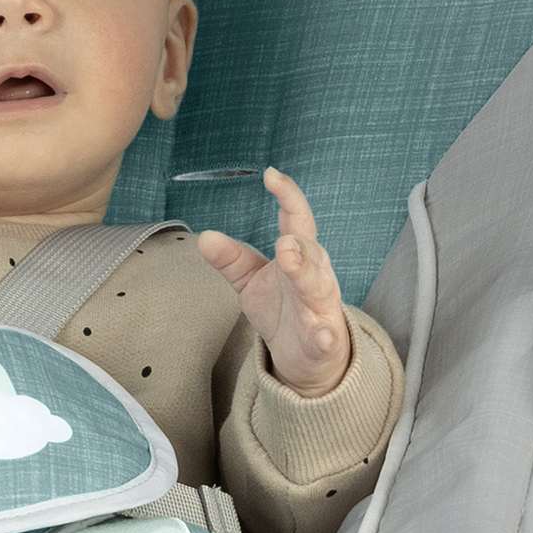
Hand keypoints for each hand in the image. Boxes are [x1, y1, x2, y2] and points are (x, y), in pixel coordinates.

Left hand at [195, 169, 352, 397]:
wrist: (308, 356)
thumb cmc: (284, 309)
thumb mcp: (251, 281)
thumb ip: (231, 259)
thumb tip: (205, 237)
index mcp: (298, 255)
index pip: (296, 220)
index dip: (287, 197)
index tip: (272, 175)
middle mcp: (314, 276)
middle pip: (309, 251)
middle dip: (296, 242)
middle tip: (279, 234)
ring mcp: (321, 308)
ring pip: (317, 287)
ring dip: (305, 273)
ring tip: (289, 259)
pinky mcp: (323, 339)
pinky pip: (326, 336)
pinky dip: (325, 335)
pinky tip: (322, 335)